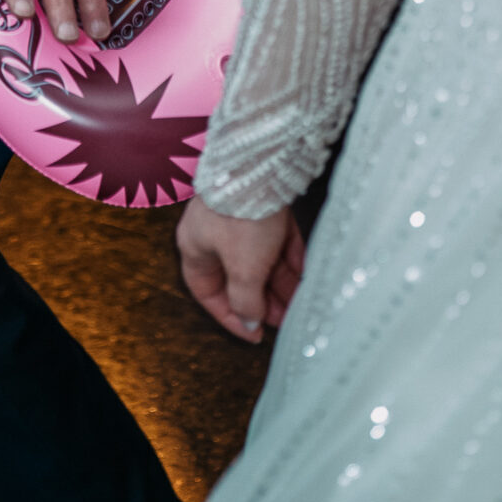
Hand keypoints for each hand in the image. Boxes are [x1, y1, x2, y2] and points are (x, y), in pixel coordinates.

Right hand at [176, 196, 305, 343]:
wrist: (259, 166)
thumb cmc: (240, 218)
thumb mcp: (242, 269)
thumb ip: (245, 301)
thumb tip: (250, 321)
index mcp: (196, 248)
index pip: (208, 292)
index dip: (230, 316)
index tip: (254, 335)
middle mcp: (214, 233)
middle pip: (239, 277)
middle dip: (263, 300)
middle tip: (286, 318)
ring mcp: (239, 218)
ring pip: (260, 259)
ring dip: (280, 282)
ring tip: (301, 301)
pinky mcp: (262, 204)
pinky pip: (276, 239)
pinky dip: (289, 257)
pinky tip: (306, 273)